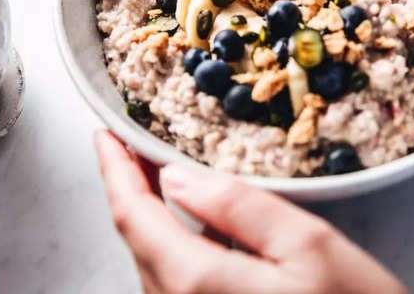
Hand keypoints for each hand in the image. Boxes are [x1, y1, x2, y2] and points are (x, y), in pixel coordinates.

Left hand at [94, 130, 408, 293]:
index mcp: (197, 283)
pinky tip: (193, 222)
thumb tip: (177, 179)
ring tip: (157, 174)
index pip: (134, 216)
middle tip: (134, 144)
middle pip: (139, 240)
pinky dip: (172, 241)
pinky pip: (176, 282)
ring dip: (150, 214)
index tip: (106, 134)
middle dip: (131, 187)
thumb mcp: (307, 246)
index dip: (115, 169)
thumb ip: (238, 208)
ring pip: (154, 262)